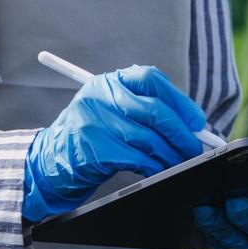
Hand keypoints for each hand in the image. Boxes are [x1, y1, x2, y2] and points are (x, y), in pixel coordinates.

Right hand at [24, 66, 207, 222]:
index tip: (196, 121)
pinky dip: (153, 166)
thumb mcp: (112, 111)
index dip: (179, 101)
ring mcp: (95, 122)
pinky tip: (158, 170)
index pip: (151, 79)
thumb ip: (146, 111)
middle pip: (155, 111)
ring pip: (148, 138)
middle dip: (181, 133)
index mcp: (109, 82)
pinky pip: (136, 158)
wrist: (51, 160)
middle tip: (194, 148)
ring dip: (171, 154)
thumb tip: (191, 124)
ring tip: (180, 162)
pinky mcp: (94, 149)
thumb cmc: (92, 136)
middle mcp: (100, 96)